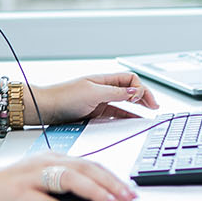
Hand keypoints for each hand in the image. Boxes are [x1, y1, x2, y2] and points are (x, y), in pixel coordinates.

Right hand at [0, 154, 136, 200]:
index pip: (89, 164)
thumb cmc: (6, 188)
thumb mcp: (39, 180)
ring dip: (95, 191)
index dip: (112, 177)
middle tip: (129, 197)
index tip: (130, 190)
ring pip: (69, 180)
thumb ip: (63, 185)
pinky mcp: (20, 195)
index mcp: (51, 159)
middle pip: (84, 168)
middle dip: (111, 183)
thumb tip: (96, 200)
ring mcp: (31, 178)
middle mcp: (43, 164)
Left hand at [31, 71, 159, 123]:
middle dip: (144, 96)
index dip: (140, 88)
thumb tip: (134, 92)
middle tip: (155, 107)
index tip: (143, 100)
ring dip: (137, 107)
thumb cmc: (64, 96)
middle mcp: (103, 89)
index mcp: (104, 79)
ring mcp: (100, 101)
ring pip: (124, 102)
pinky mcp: (95, 113)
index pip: (130, 80)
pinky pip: (116, 113)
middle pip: (129, 90)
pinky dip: (126, 116)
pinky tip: (133, 121)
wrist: (46, 108)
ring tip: (148, 113)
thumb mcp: (93, 93)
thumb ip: (115, 93)